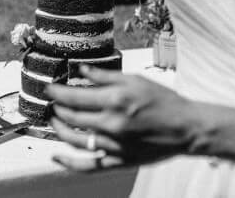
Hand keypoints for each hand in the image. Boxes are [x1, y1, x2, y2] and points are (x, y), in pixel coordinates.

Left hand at [45, 65, 200, 170]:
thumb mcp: (136, 80)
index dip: (56, 92)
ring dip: (59, 129)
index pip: (74, 97)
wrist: (185, 128)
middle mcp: (111, 124)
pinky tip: (57, 157)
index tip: (48, 89)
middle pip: (71, 117)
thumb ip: (106, 76)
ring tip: (54, 120)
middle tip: (52, 102)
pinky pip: (88, 166)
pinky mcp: (119, 161)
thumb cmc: (164, 101)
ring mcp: (114, 146)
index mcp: (115, 101)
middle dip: (56, 108)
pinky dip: (69, 163)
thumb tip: (82, 70)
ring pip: (75, 140)